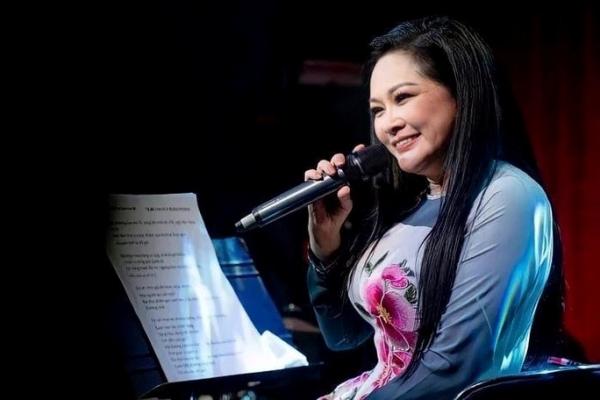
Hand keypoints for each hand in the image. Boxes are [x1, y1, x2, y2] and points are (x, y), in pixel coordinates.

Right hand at [305, 144, 364, 260]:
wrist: (325, 228)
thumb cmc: (336, 215)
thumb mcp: (346, 207)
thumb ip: (346, 198)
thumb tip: (345, 188)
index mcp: (343, 180)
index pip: (348, 165)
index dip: (354, 155)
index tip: (360, 148)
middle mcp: (332, 179)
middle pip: (333, 161)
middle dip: (337, 159)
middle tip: (340, 165)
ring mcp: (321, 182)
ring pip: (321, 165)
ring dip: (326, 166)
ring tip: (330, 173)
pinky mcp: (311, 187)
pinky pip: (309, 176)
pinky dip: (312, 174)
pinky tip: (318, 177)